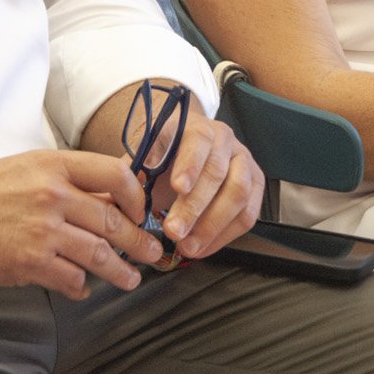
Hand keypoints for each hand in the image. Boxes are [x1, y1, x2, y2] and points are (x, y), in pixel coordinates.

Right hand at [0, 150, 164, 297]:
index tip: (141, 212)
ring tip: (131, 279)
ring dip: (120, 271)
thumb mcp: (24, 171)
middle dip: (138, 242)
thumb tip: (108, 194)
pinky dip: (81, 287)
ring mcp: (42, 229)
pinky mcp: (29, 262)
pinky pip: (71, 279)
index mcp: (54, 165)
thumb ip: (65, 181)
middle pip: (114, 219)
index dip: (138, 196)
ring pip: (99, 254)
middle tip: (152, 255)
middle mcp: (52, 193)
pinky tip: (82, 290)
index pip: (117, 173)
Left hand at [148, 112, 265, 261]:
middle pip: (218, 173)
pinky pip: (248, 214)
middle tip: (173, 232)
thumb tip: (118, 196)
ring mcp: (245, 162)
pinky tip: (202, 247)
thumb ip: (134, 173)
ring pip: (239, 195)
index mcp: (197, 126)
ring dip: (212, 226)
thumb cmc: (164, 154)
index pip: (198, 142)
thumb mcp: (145, 155)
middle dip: (195, 207)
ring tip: (187, 246)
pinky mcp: (255, 185)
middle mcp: (226, 141)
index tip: (177, 188)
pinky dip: (225, 236)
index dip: (190, 165)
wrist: (185, 147)